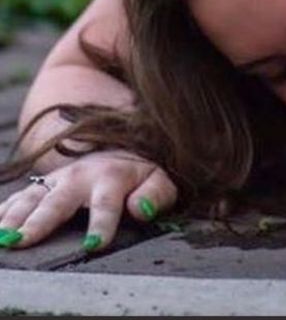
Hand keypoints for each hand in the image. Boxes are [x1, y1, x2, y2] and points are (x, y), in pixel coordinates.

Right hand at [0, 151, 176, 251]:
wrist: (117, 153)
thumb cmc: (138, 176)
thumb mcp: (158, 181)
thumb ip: (155, 195)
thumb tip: (141, 209)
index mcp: (112, 177)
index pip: (107, 203)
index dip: (102, 224)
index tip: (94, 245)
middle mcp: (79, 177)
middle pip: (58, 202)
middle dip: (40, 222)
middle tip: (23, 241)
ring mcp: (55, 181)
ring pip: (31, 199)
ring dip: (14, 218)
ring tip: (4, 238)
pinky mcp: (40, 186)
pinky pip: (17, 198)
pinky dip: (3, 211)